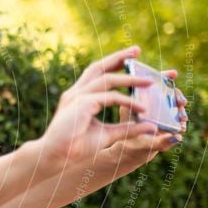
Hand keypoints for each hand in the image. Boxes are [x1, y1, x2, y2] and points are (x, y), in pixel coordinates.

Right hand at [41, 46, 159, 166]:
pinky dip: (127, 100)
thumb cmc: (76, 147)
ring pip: (107, 79)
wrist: (56, 157)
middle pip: (98, 67)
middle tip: (137, 50)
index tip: (132, 57)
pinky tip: (141, 108)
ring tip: (149, 81)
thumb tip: (151, 127)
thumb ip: (127, 129)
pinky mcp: (82, 104)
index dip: (113, 63)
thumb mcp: (107, 135)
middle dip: (119, 57)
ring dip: (129, 77)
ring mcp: (77, 96)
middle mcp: (76, 93)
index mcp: (78, 97)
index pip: (97, 74)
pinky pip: (110, 97)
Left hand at [107, 69, 187, 163]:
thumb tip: (178, 137)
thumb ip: (160, 142)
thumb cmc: (132, 146)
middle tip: (182, 103)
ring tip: (183, 119)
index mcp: (134, 103)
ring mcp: (153, 108)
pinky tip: (181, 126)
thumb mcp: (144, 145)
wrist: (131, 151)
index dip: (162, 76)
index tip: (174, 74)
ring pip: (171, 102)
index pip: (148, 83)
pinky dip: (179, 117)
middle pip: (164, 91)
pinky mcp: (160, 115)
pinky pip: (173, 112)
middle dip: (176, 95)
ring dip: (180, 109)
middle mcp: (144, 103)